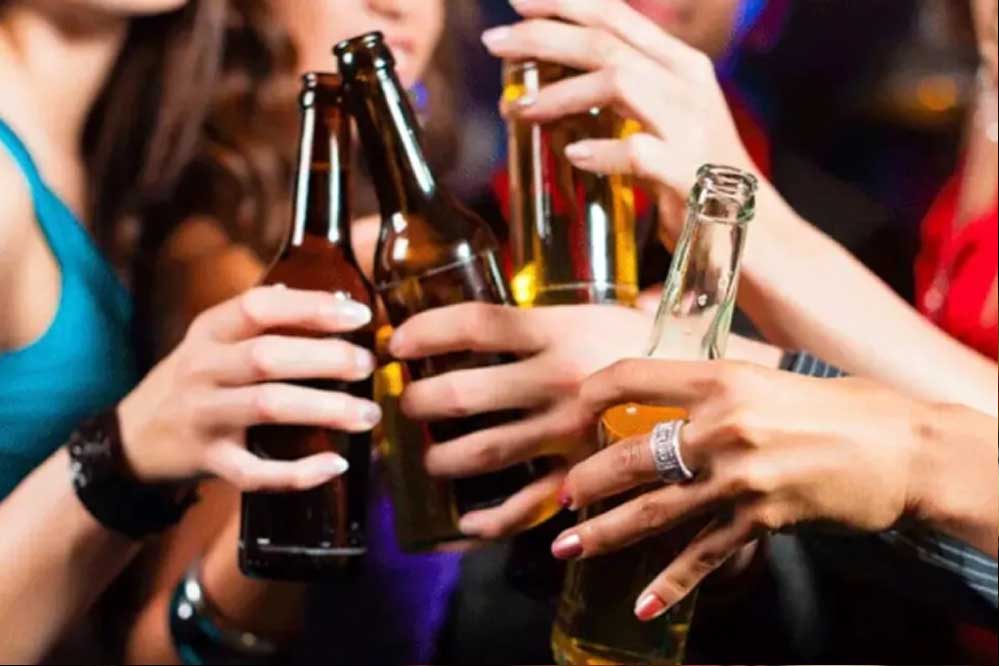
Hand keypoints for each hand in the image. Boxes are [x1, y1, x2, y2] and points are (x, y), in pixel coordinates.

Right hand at [118, 285, 380, 490]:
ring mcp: (204, 416)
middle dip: (326, 358)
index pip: (258, 307)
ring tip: (368, 414)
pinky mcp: (208, 461)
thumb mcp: (213, 340)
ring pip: (268, 407)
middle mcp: (202, 369)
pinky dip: (298, 472)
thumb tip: (331, 296)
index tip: (359, 313)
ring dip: (325, 409)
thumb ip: (264, 319)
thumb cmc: (193, 382)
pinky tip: (335, 465)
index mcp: (208, 332)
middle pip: (268, 357)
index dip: (312, 307)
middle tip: (369, 365)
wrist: (131, 441)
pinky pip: (255, 471)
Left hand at [389, 302, 650, 537]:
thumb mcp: (595, 317)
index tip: (396, 343)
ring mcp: (569, 432)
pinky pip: (526, 505)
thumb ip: (542, 322)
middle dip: (419, 404)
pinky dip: (489, 521)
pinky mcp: (584, 474)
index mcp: (560, 332)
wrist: (717, 387)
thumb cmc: (651, 343)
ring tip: (427, 461)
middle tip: (405, 407)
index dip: (427, 331)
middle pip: (464, 393)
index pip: (476, 324)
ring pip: (484, 452)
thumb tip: (482, 324)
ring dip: (441, 461)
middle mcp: (558, 381)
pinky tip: (465, 522)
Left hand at [483, 0, 756, 243]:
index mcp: (681, 67)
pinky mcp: (693, 174)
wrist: (761, 235)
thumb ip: (624, 100)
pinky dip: (601, 151)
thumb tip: (554, 91)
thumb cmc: (701, 180)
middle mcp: (689, 85)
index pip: (617, 17)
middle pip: (606, 41)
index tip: (516, 2)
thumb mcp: (666, 124)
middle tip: (494, 43)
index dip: (565, 3)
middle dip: (543, 36)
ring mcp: (693, 127)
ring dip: (559, 92)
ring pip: (618, 82)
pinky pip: (639, 152)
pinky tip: (573, 156)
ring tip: (517, 108)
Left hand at [552, 360, 931, 619]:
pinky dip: (671, 584)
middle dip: (585, 481)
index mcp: (718, 379)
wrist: (901, 446)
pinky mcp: (762, 519)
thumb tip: (660, 396)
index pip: (630, 376)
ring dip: (605, 533)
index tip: (570, 414)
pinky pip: (704, 556)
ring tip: (567, 548)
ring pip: (655, 511)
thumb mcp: (763, 379)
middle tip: (558, 497)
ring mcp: (740, 477)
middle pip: (630, 456)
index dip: (590, 395)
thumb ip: (710, 388)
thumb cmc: (832, 407)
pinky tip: (644, 605)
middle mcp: (722, 425)